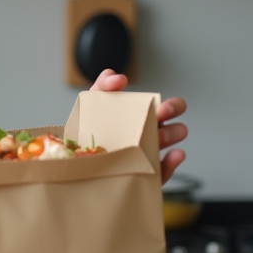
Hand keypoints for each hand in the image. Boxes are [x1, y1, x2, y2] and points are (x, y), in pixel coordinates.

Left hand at [90, 69, 187, 183]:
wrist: (76, 160)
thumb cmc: (90, 130)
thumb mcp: (92, 104)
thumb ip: (103, 85)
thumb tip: (116, 76)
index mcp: (145, 119)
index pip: (170, 111)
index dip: (174, 107)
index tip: (161, 106)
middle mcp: (152, 137)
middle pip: (176, 127)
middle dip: (173, 122)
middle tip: (161, 113)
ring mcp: (150, 157)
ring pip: (170, 148)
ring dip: (169, 137)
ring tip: (158, 136)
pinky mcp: (145, 176)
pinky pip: (163, 172)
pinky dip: (170, 164)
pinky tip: (172, 155)